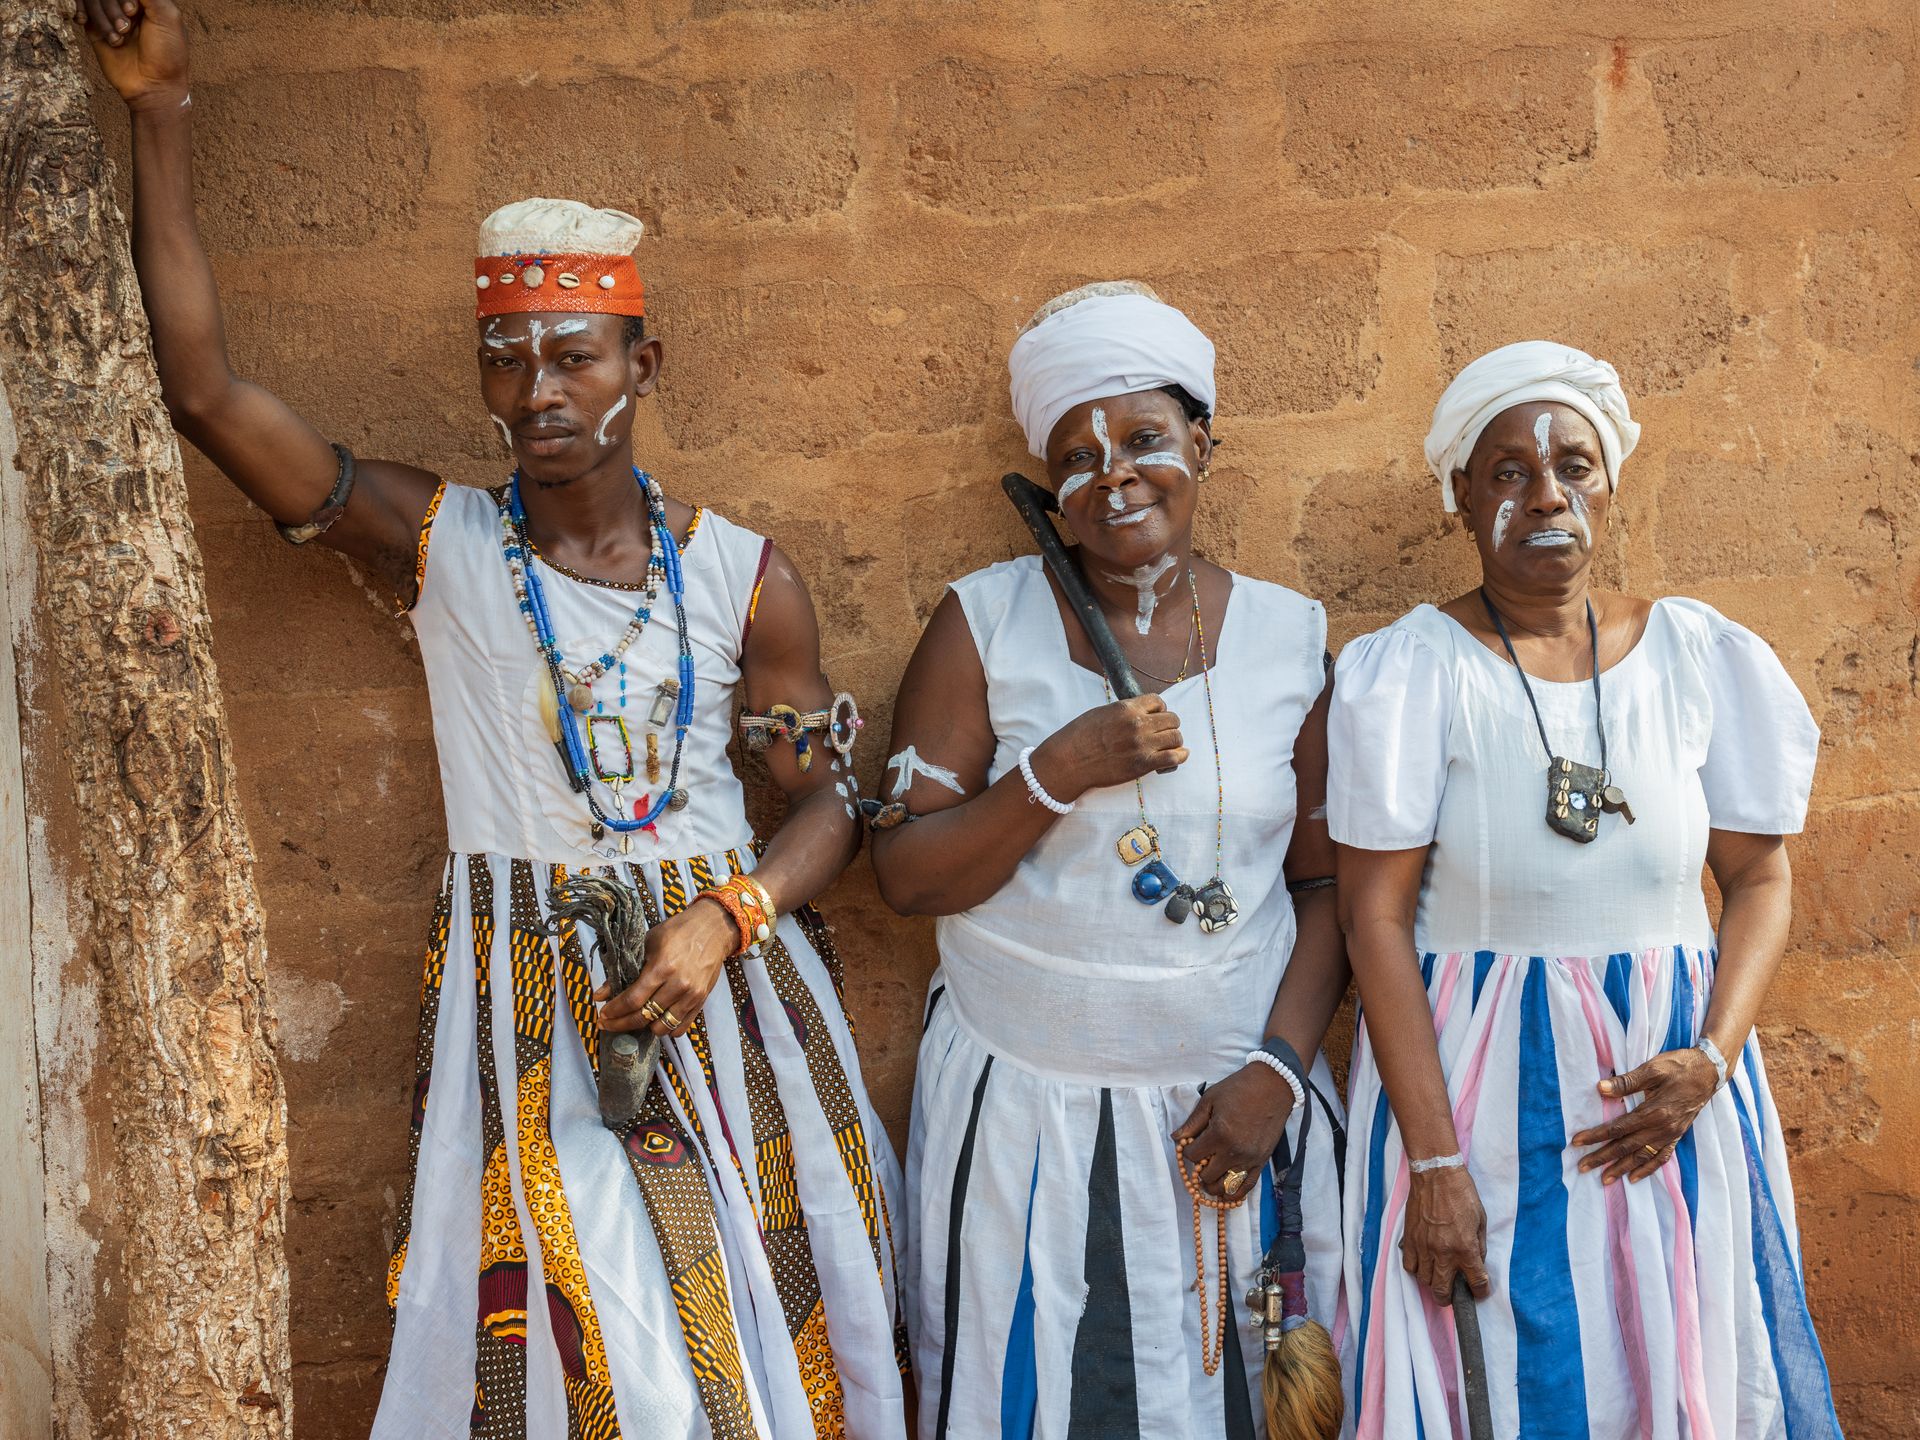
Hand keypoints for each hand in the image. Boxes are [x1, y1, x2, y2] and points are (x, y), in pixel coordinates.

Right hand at [77, 0, 189, 108]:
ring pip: (93, 0)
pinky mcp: (95, 30)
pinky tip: (84, 21)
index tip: (134, 12)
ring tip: (118, 39)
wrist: (153, 86)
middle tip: (126, 28)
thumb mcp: (167, 17)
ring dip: (103, 18)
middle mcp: (127, 5)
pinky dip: (80, 12)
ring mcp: (110, 17)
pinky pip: (79, 10)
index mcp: (146, 1)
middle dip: (113, 7)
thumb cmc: (167, 54)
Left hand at [594, 897, 735, 1039]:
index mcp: (662, 967)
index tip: (603, 1015)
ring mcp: (691, 995)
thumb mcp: (647, 943)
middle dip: (621, 1024)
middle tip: (608, 1025)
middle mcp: (678, 985)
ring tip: (635, 1019)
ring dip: (645, 1027)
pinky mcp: (701, 1001)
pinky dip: (666, 1029)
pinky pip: (681, 1028)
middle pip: (644, 1016)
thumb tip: (601, 994)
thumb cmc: (677, 932)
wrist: (713, 929)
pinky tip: (656, 1021)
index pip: (633, 999)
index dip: (614, 1011)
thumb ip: (624, 969)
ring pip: (662, 1027)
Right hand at [1033, 694, 1186, 798]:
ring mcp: (1142, 745)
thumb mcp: (1102, 713)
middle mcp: (1137, 724)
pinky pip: (1173, 757)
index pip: (1158, 701)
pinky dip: (1179, 756)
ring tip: (1168, 745)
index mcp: (1127, 708)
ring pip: (1176, 737)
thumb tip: (1140, 713)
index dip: (1160, 709)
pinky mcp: (1143, 764)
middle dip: (1170, 725)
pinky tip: (1178, 756)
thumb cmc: (1080, 737)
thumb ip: (1124, 712)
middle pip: (1172, 719)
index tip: (1157, 716)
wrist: (1069, 761)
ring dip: (1174, 741)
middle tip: (1163, 733)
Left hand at [1171, 1063, 1294, 1201]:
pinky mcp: (1262, 1163)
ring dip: (1213, 1184)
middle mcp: (1234, 1152)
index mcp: (1219, 1134)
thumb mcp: (1210, 1099)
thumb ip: (1192, 1122)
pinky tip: (1225, 1192)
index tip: (1190, 1143)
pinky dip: (1234, 1194)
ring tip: (1209, 1175)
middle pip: (1206, 1176)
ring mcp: (1250, 1160)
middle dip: (1199, 1168)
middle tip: (1200, 1157)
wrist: (1273, 1086)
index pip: (1192, 1156)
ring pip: (1224, 1188)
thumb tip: (1176, 1138)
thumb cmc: (1239, 1088)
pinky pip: (1246, 1188)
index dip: (1187, 1151)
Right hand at [1401, 1166, 1490, 1305]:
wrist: (1436, 1175)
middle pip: (1442, 1292)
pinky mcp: (1410, 1239)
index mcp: (1466, 1248)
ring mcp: (1424, 1248)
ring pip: (1424, 1281)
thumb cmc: (1462, 1194)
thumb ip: (1479, 1245)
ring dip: (1433, 1282)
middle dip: (1450, 1298)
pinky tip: (1424, 1263)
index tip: (1479, 1290)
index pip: (1476, 1282)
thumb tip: (1476, 1262)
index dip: (1480, 1290)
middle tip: (1453, 1293)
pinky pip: (1410, 1266)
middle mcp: (1443, 1253)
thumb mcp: (1480, 1220)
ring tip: (1438, 1275)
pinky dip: (1417, 1269)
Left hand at [1571, 1047, 1717, 1184]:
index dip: (1596, 1136)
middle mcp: (1662, 1128)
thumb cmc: (1679, 1067)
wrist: (1709, 1072)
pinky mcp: (1677, 1136)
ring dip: (1622, 1168)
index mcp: (1653, 1112)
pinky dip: (1647, 1169)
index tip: (1577, 1142)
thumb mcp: (1652, 1069)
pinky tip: (1634, 1177)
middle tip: (1583, 1167)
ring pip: (1642, 1157)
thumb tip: (1600, 1088)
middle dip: (1603, 1158)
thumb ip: (1626, 1082)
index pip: (1618, 1128)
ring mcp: (1671, 1134)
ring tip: (1605, 1180)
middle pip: (1626, 1147)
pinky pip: (1661, 1158)